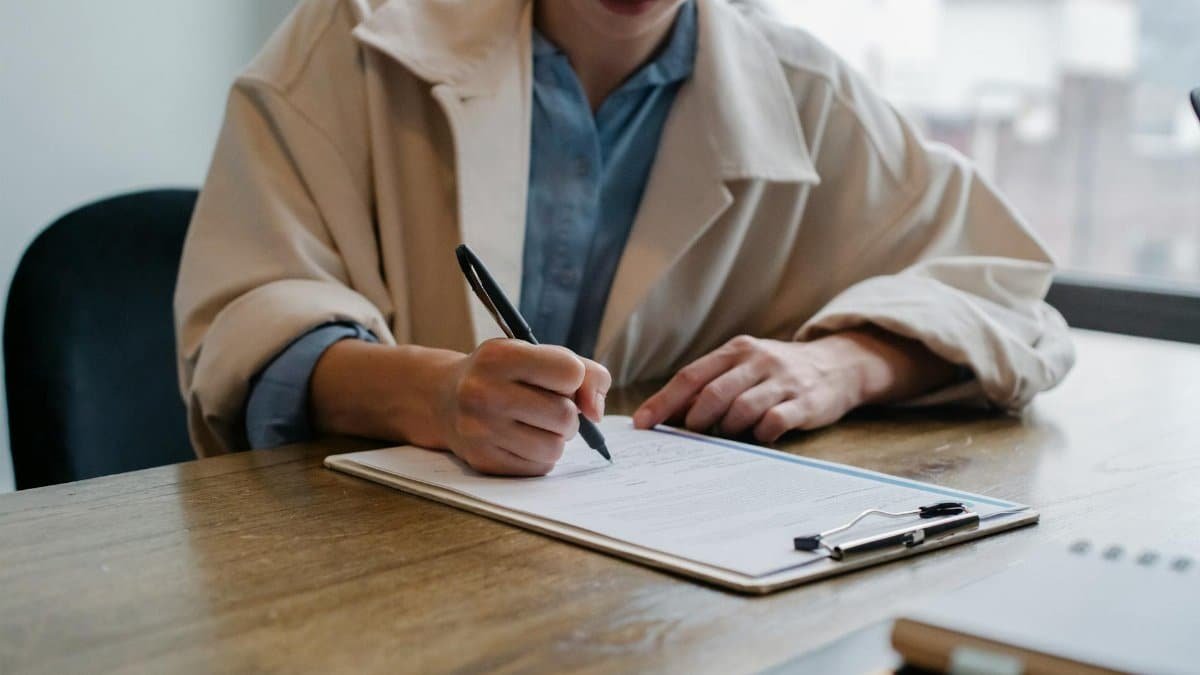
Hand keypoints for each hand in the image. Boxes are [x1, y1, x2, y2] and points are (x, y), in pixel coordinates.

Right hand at [435, 340, 609, 475]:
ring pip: (555, 447)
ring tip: (538, 425)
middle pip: (565, 415)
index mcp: (500, 356)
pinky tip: (522, 440)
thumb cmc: (504, 375)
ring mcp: (480, 430)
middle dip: (568, 414)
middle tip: (551, 408)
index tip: (559, 381)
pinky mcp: (483, 460)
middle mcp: (484, 392)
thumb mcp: (536, 355)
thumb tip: (596, 412)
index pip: (570, 372)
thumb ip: (584, 372)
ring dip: (556, 438)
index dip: (574, 379)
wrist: (445, 399)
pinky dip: (541, 456)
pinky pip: (539, 467)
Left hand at [633, 331, 957, 442]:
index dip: (664, 401)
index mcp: (736, 351)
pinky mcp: (805, 402)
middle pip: (713, 393)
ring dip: (726, 430)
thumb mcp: (744, 366)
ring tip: (727, 436)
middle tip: (687, 436)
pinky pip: (774, 422)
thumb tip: (665, 413)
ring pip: (741, 409)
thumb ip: (710, 384)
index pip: (691, 376)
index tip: (642, 424)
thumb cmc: (776, 372)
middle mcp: (757, 361)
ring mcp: (783, 380)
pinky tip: (758, 437)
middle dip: (694, 420)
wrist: (838, 365)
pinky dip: (759, 434)